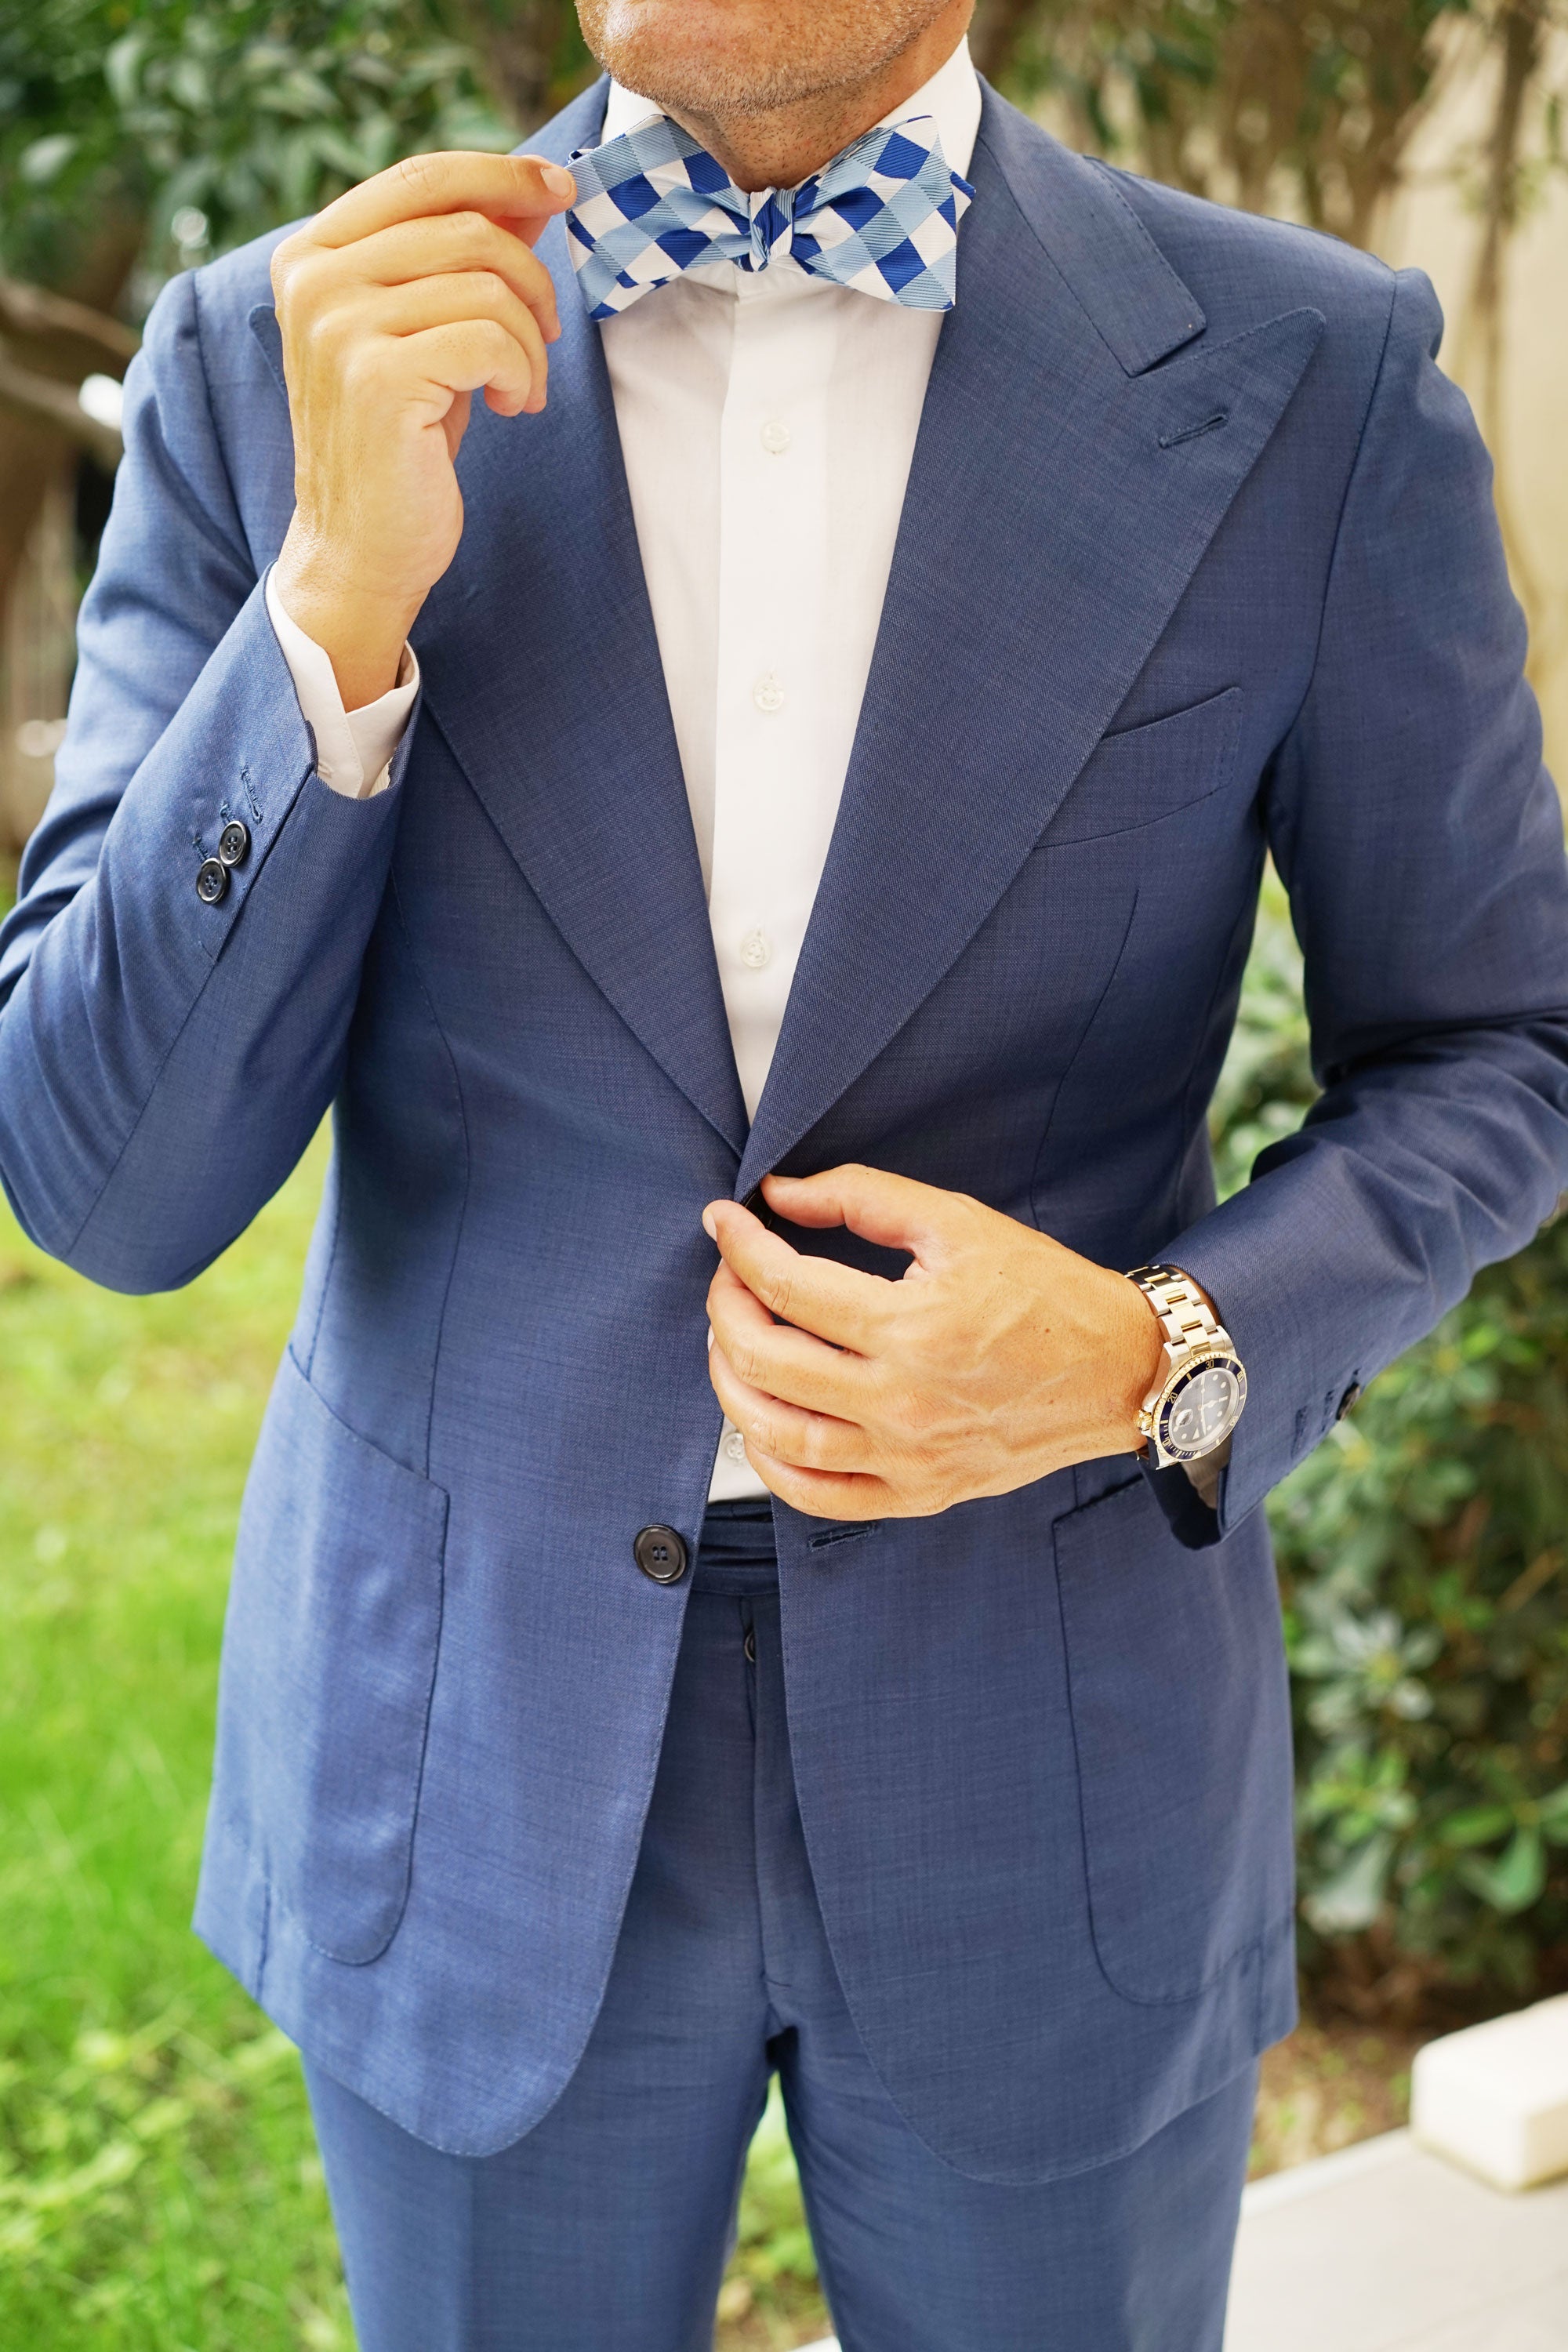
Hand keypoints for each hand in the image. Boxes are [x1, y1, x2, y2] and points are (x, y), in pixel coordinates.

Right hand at [270, 150, 576, 707]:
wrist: (359, 547)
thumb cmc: (402, 441)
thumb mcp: (430, 330)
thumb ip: (462, 257)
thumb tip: (534, 188)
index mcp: (313, 254)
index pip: (422, 177)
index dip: (501, 174)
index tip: (560, 189)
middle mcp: (315, 279)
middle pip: (467, 226)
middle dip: (532, 280)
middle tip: (547, 335)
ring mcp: (339, 326)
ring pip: (487, 283)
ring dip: (530, 340)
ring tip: (519, 386)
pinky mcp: (377, 377)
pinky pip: (490, 338)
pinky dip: (521, 372)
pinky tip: (509, 408)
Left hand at [703, 1166, 1165, 1519]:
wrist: (1118, 1371)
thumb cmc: (1045, 1292)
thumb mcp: (959, 1223)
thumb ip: (861, 1197)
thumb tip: (778, 1195)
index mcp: (912, 1326)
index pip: (786, 1285)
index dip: (738, 1246)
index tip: (724, 1222)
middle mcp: (903, 1400)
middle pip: (764, 1361)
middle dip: (726, 1309)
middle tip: (729, 1278)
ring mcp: (908, 1457)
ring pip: (777, 1435)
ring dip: (732, 1384)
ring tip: (733, 1344)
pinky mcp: (919, 1493)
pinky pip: (819, 1496)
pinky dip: (771, 1464)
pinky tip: (762, 1422)